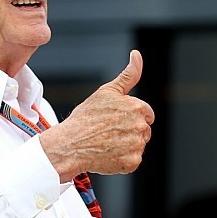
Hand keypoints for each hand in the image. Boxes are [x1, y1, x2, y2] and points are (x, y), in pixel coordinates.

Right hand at [39, 50, 154, 181]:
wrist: (70, 144)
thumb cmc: (86, 117)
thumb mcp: (107, 91)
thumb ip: (128, 74)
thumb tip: (137, 55)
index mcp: (138, 107)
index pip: (146, 113)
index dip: (131, 115)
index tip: (116, 119)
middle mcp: (141, 126)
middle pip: (143, 130)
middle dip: (130, 130)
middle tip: (109, 130)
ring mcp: (137, 145)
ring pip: (138, 145)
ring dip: (126, 144)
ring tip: (107, 141)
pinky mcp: (132, 162)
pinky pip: (133, 160)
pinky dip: (122, 159)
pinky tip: (108, 153)